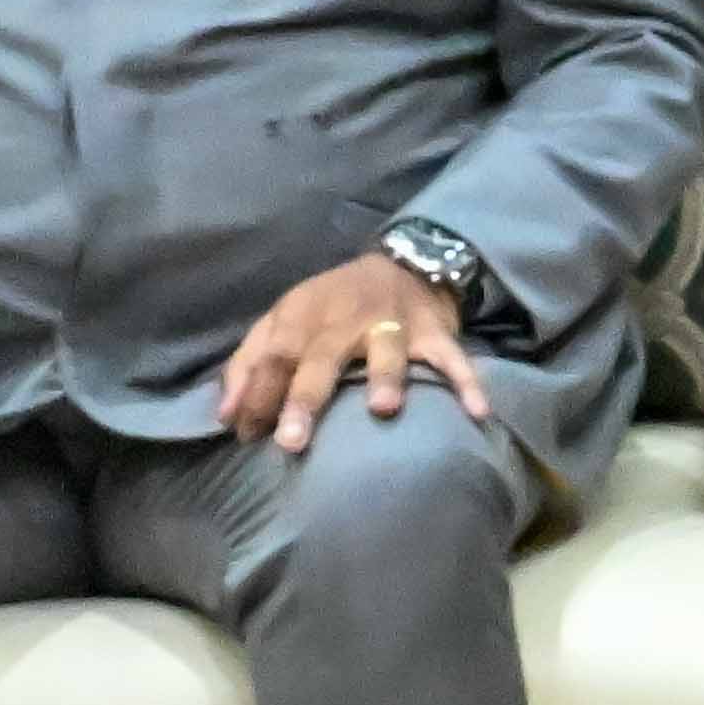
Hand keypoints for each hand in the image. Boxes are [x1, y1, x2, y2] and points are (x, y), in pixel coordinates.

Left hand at [224, 252, 493, 452]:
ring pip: (387, 350)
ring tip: (382, 409)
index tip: (249, 435)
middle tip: (292, 441)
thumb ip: (249, 365)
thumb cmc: (331, 307)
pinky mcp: (433, 332)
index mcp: (303, 316)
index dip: (258, 395)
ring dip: (385, 377)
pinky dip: (466, 382)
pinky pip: (452, 358)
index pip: (273, 356)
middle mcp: (346, 319)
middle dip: (306, 398)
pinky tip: (477, 411)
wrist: (403, 263)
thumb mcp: (282, 321)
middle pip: (321, 358)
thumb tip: (226, 417)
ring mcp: (393, 324)